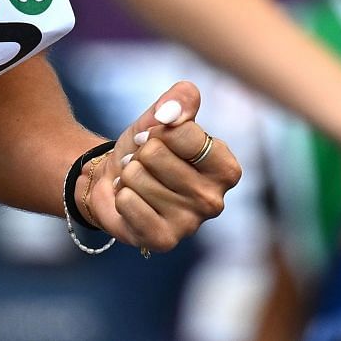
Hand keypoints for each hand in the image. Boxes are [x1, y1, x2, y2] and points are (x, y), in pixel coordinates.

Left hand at [79, 81, 240, 253]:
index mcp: (226, 168)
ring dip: (129, 175)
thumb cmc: (147, 147)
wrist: (115, 179)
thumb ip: (179, 100)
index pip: (184, 132)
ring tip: (137, 182)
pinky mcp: (163, 241)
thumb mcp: (163, 115)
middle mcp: (215, 200)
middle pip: (156, 153)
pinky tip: (130, 201)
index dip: (158, 128)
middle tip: (144, 163)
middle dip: (141, 153)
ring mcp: (190, 224)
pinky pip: (127, 202)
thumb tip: (171, 112)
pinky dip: (121, 196)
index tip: (155, 137)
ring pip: (137, 176)